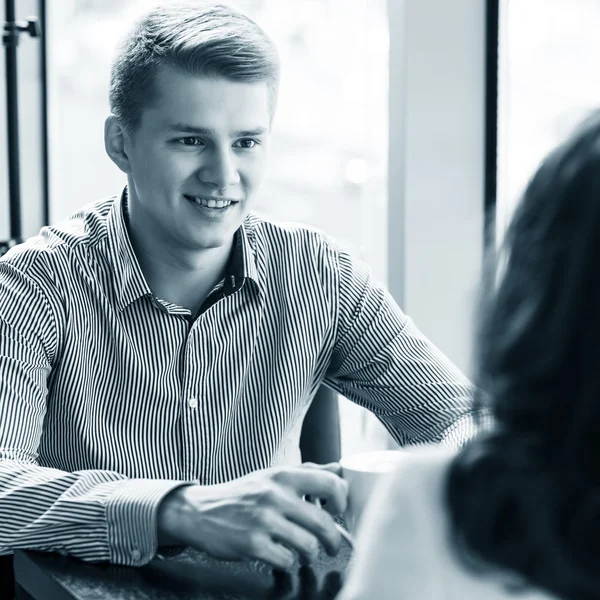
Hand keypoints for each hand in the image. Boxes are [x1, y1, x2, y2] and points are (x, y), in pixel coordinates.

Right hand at [157, 462, 347, 568]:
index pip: (330, 483)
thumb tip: (339, 468)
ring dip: (310, 554)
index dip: (342, 501)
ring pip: (309, 546)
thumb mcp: (273, 476)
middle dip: (334, 540)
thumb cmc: (243, 494)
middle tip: (333, 546)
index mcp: (284, 476)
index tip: (338, 511)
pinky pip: (287, 561)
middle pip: (323, 523)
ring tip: (304, 552)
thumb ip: (307, 473)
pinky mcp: (252, 544)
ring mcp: (263, 520)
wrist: (200, 510)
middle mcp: (276, 495)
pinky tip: (281, 556)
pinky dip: (289, 563)